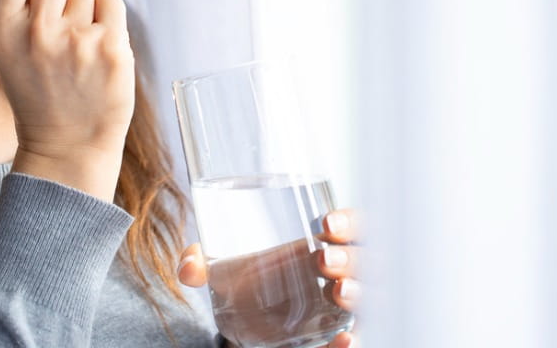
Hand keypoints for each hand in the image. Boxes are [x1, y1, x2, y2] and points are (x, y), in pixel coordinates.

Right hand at [0, 0, 135, 200]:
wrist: (66, 147)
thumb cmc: (38, 88)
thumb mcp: (9, 46)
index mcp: (3, 30)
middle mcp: (37, 33)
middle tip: (59, 13)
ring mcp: (76, 42)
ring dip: (84, 5)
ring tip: (76, 44)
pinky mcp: (110, 51)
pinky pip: (111, 2)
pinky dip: (107, 18)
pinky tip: (96, 47)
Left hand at [178, 208, 360, 347]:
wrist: (252, 320)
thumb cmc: (252, 279)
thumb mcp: (228, 267)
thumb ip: (205, 263)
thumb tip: (188, 268)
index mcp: (324, 242)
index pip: (352, 224)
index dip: (347, 220)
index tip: (325, 223)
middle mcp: (342, 272)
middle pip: (365, 259)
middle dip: (350, 257)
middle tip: (323, 261)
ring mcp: (343, 306)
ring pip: (369, 297)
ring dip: (358, 293)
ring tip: (338, 293)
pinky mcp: (337, 336)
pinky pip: (358, 338)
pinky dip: (354, 340)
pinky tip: (345, 339)